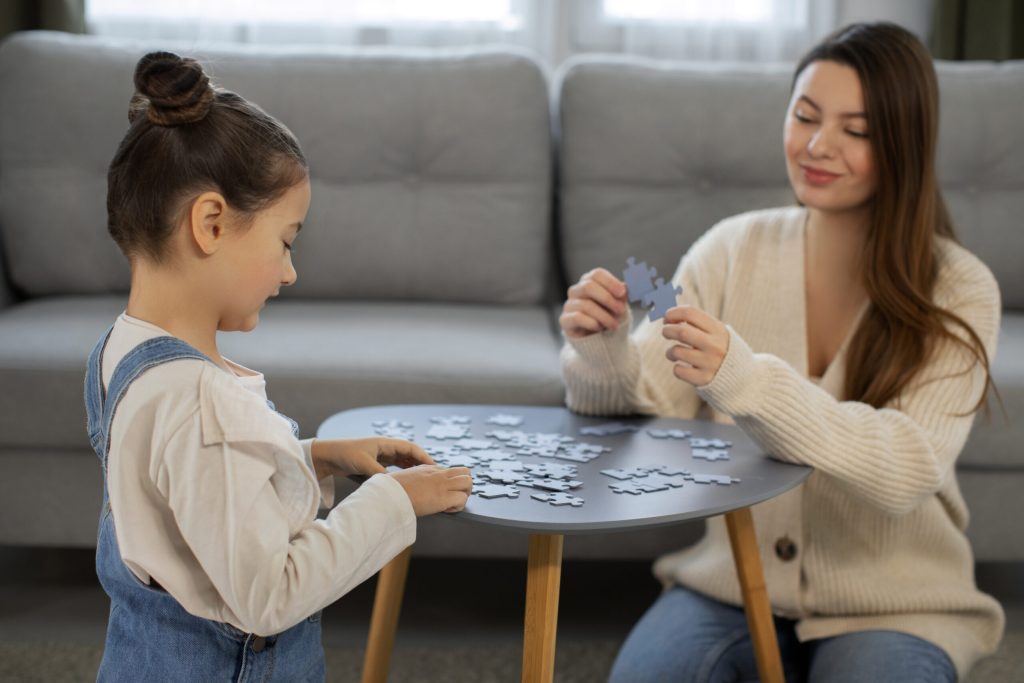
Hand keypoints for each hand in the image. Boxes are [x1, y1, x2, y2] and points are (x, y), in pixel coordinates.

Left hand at [310, 437, 433, 479]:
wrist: (327, 456)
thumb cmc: (345, 454)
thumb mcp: (364, 464)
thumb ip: (380, 473)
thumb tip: (395, 484)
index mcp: (385, 443)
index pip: (410, 448)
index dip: (423, 456)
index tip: (433, 466)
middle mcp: (385, 448)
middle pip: (408, 455)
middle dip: (420, 464)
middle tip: (431, 476)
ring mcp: (380, 455)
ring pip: (401, 462)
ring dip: (411, 469)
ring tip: (422, 480)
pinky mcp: (374, 463)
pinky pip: (392, 468)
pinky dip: (400, 474)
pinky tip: (404, 482)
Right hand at [390, 465, 472, 515]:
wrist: (388, 495)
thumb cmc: (391, 489)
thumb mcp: (403, 478)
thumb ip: (412, 479)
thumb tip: (406, 486)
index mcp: (429, 468)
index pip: (451, 471)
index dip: (450, 483)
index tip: (443, 493)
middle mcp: (438, 474)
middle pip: (465, 472)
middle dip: (465, 485)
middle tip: (456, 497)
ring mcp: (442, 484)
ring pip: (468, 482)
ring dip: (465, 495)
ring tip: (453, 504)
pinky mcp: (443, 497)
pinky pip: (462, 499)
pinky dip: (458, 507)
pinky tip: (447, 510)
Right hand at [559, 268, 628, 338]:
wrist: (600, 340)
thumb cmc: (609, 317)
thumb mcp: (619, 306)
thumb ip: (622, 295)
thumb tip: (626, 286)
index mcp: (590, 282)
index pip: (597, 274)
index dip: (610, 282)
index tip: (622, 293)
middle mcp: (577, 290)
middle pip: (588, 286)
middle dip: (607, 299)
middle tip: (620, 310)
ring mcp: (569, 304)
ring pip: (586, 305)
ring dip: (604, 316)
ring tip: (614, 325)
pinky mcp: (565, 320)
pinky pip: (577, 318)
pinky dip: (592, 323)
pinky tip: (599, 328)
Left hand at [661, 305, 729, 386]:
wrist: (743, 376)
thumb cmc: (721, 349)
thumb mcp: (717, 333)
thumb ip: (697, 324)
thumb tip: (669, 316)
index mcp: (718, 330)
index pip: (691, 313)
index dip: (673, 313)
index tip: (667, 318)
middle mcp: (715, 345)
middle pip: (681, 332)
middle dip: (668, 330)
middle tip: (666, 332)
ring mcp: (710, 363)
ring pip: (677, 352)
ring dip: (670, 352)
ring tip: (673, 353)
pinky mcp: (704, 379)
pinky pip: (678, 371)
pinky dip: (676, 368)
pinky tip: (683, 367)